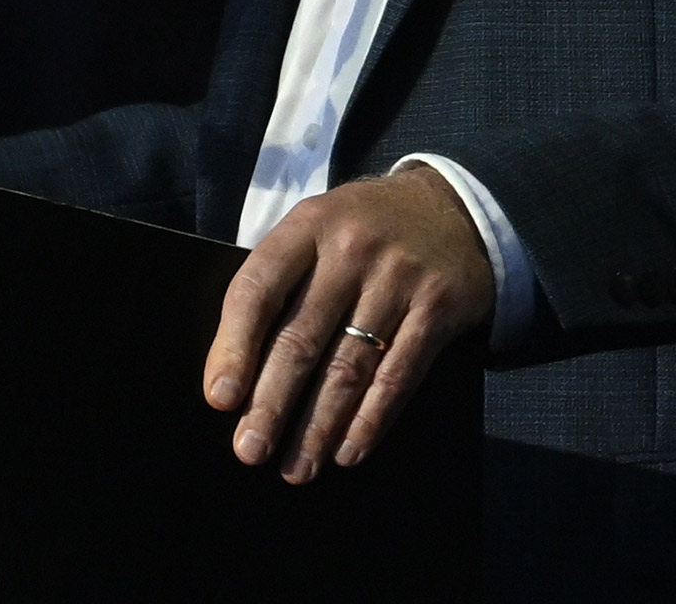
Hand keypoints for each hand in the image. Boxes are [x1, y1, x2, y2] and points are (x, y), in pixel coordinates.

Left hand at [204, 165, 495, 482]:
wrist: (455, 207)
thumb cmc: (363, 232)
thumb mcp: (317, 232)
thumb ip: (280, 286)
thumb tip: (233, 377)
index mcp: (310, 226)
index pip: (259, 290)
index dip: (234, 348)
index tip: (221, 399)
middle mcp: (353, 249)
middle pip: (302, 337)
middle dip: (272, 403)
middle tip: (251, 450)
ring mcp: (401, 276)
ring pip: (350, 365)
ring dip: (319, 425)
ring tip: (297, 468)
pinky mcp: (440, 305)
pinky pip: (400, 373)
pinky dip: (372, 418)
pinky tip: (349, 450)